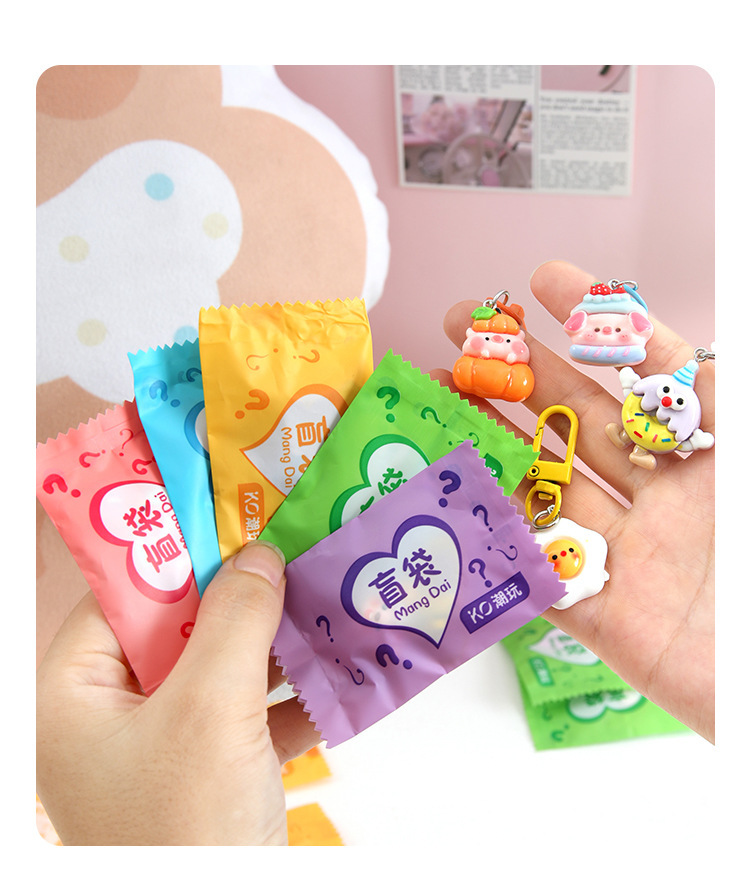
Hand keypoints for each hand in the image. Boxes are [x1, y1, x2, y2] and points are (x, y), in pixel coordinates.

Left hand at [36, 541, 319, 844]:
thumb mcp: (208, 714)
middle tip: (291, 545)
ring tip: (324, 594)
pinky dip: (292, 690)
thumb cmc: (186, 838)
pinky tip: (335, 668)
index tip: (237, 511)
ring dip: (277, 638)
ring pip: (224, 663)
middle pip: (182, 623)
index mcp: (77, 692)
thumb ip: (233, 621)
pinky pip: (252, 709)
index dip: (181, 547)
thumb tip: (259, 555)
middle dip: (243, 591)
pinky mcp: (211, 768)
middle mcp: (114, 712)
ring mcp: (165, 743)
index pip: (127, 591)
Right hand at [438, 260, 714, 742]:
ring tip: (438, 398)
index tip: (543, 281)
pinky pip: (534, 571)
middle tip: (461, 330)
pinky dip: (491, 536)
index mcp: (712, 457)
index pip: (647, 371)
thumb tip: (697, 352)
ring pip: (542, 484)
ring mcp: (629, 555)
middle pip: (577, 419)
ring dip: (488, 441)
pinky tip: (451, 495)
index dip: (596, 322)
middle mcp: (666, 497)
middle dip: (518, 370)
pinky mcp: (602, 616)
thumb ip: (728, 407)